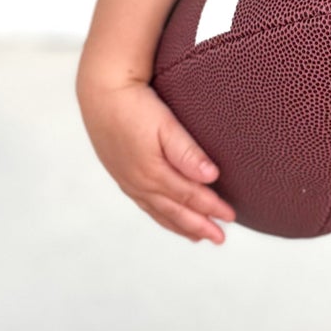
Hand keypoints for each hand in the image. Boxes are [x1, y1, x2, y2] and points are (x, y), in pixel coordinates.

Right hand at [77, 77, 236, 244]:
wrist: (100, 92)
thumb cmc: (133, 104)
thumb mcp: (165, 124)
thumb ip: (187, 153)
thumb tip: (211, 177)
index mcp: (153, 172)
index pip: (189, 196)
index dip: (211, 208)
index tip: (230, 217)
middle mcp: (139, 183)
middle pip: (175, 211)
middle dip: (199, 225)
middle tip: (219, 238)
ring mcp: (128, 181)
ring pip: (158, 211)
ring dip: (180, 225)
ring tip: (198, 236)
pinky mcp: (121, 174)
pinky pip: (144, 204)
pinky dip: (160, 216)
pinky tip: (167, 216)